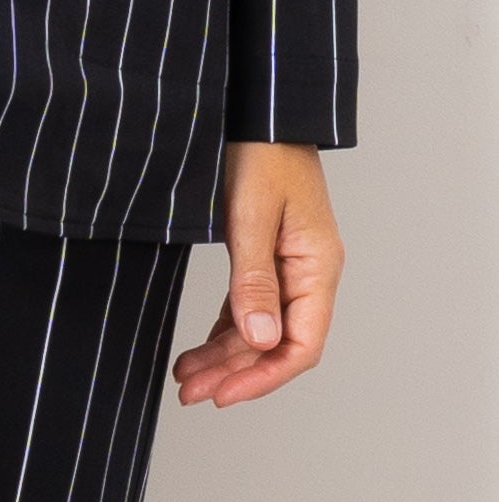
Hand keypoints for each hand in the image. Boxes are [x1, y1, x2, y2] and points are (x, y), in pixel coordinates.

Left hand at [172, 139, 345, 405]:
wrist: (260, 106)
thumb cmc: (262, 150)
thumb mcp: (252, 214)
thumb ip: (255, 278)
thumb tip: (260, 341)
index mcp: (317, 267)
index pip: (300, 344)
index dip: (263, 376)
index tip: (224, 395)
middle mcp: (307, 272)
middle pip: (275, 342)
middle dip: (234, 371)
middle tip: (189, 392)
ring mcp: (288, 263)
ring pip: (259, 326)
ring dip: (225, 353)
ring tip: (185, 375)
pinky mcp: (266, 252)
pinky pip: (249, 304)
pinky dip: (225, 326)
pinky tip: (201, 345)